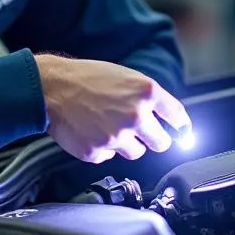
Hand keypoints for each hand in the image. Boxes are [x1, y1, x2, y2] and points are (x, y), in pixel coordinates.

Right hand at [34, 54, 190, 163]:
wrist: (51, 88)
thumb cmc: (85, 78)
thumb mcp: (124, 76)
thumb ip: (145, 97)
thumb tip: (164, 117)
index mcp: (145, 92)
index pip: (177, 116)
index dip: (182, 127)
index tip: (184, 133)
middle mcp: (135, 115)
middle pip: (162, 143)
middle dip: (155, 140)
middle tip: (143, 134)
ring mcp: (116, 136)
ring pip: (135, 152)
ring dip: (125, 143)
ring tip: (106, 125)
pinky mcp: (97, 151)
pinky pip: (108, 157)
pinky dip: (101, 147)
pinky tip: (90, 131)